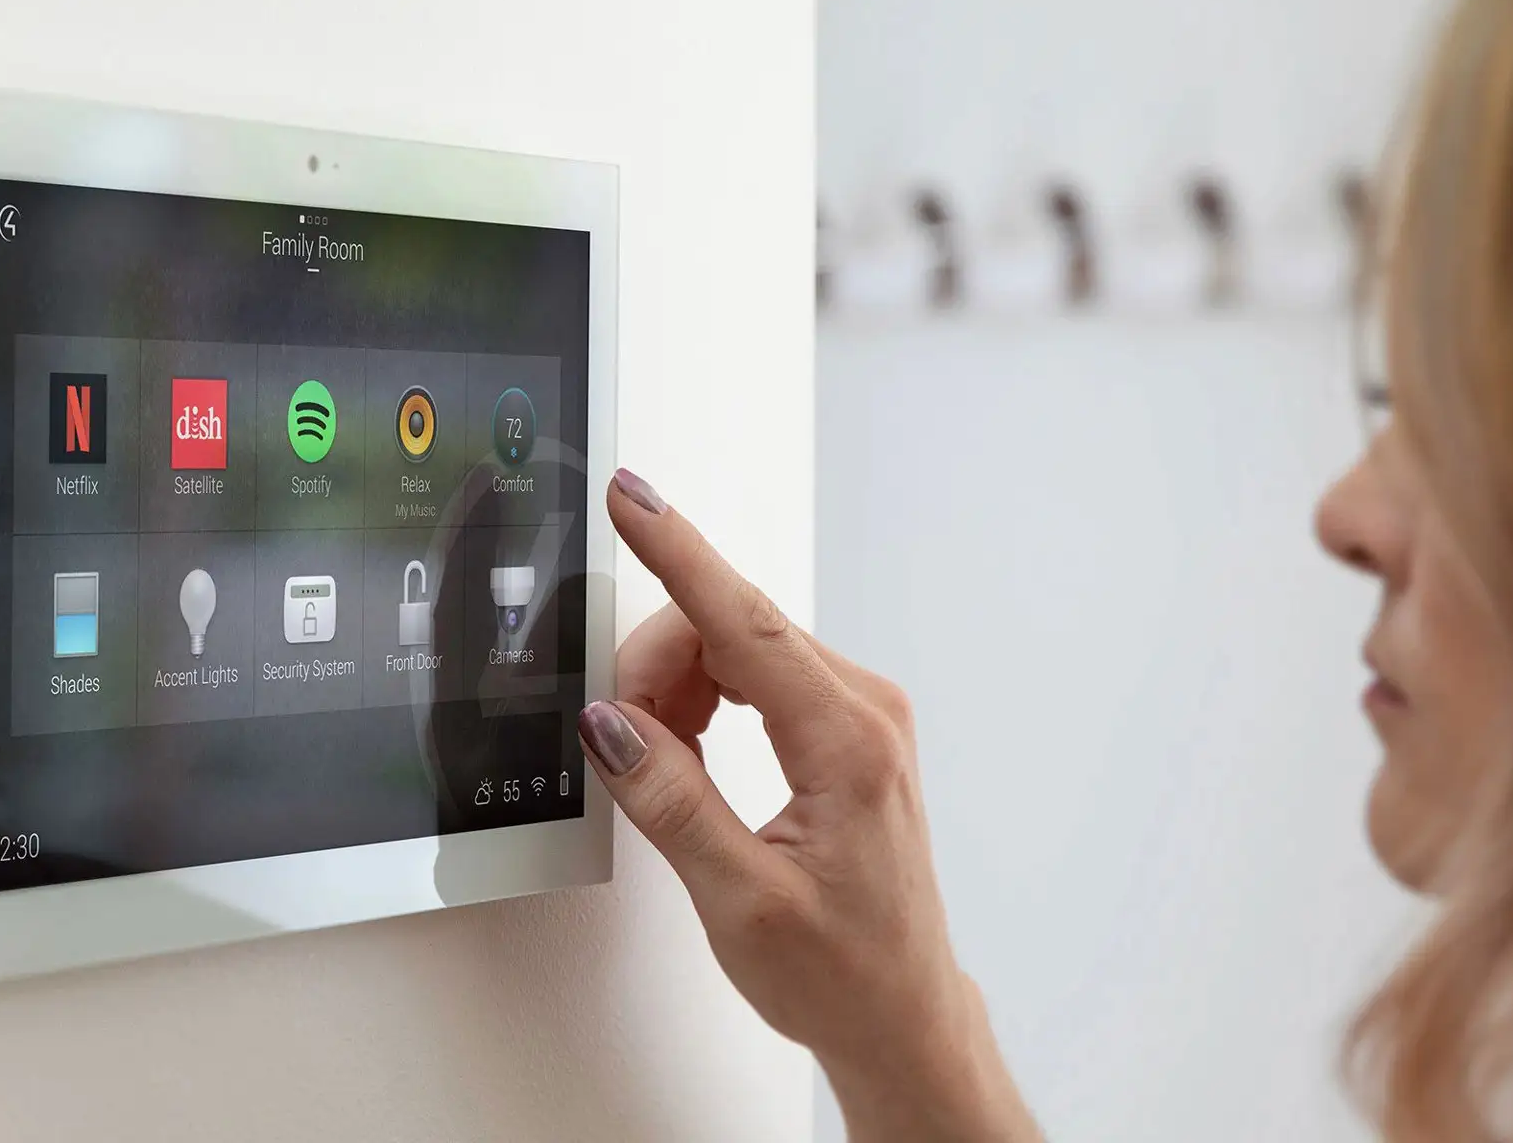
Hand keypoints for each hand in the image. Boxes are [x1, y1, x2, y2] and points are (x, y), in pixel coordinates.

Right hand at [580, 470, 1042, 1142]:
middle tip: (623, 737)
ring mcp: (861, 714)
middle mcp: (865, 710)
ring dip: (681, 685)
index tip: (633, 499)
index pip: (746, 622)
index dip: (677, 553)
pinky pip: (760, 674)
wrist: (901, 1013)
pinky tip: (690, 753)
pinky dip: (708, 699)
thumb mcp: (738, 900)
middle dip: (659, 664)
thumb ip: (671, 802)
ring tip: (664, 762)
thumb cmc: (841, 971)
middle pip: (735, 626)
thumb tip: (611, 725)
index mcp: (847, 744)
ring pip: (741, 645)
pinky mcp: (846, 728)